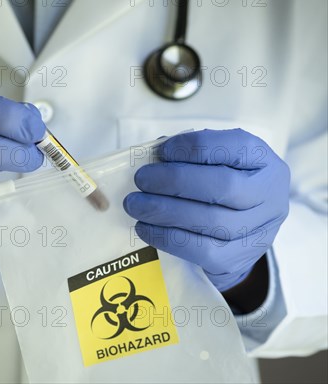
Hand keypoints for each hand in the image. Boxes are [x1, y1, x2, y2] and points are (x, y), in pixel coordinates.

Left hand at [124, 129, 289, 290]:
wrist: (238, 232)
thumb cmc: (217, 185)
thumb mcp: (213, 162)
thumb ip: (187, 155)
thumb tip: (152, 156)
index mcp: (263, 159)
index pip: (233, 147)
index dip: (194, 147)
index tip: (162, 151)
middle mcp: (270, 194)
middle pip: (223, 186)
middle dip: (175, 181)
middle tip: (142, 179)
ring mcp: (260, 230)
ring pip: (212, 222)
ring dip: (165, 212)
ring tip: (135, 205)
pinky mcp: (239, 259)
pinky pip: (201, 251)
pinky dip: (167, 238)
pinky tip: (145, 228)